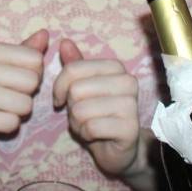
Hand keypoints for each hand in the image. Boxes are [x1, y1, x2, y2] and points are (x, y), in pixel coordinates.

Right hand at [0, 29, 48, 152]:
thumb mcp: (8, 65)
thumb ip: (28, 50)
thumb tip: (45, 33)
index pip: (35, 59)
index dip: (33, 72)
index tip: (16, 78)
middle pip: (32, 81)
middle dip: (27, 93)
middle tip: (9, 94)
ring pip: (25, 105)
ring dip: (19, 111)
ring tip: (3, 107)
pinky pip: (12, 123)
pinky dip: (9, 125)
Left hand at [52, 38, 142, 176]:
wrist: (118, 149)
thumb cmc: (97, 115)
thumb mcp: (81, 88)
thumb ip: (75, 66)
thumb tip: (64, 42)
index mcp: (115, 66)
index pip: (72, 69)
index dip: (59, 87)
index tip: (62, 99)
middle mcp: (128, 81)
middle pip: (76, 90)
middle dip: (72, 107)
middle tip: (83, 115)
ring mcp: (132, 104)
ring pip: (81, 110)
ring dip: (78, 123)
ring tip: (90, 125)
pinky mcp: (130, 127)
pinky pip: (90, 127)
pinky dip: (86, 135)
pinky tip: (96, 136)